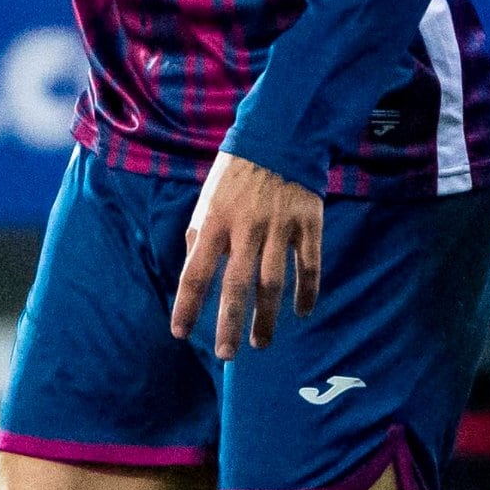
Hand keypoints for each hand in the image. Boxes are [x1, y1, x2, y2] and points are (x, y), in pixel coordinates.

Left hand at [171, 155, 324, 360]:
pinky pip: (309, 265)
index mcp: (214, 220)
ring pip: (273, 281)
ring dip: (267, 317)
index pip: (195, 271)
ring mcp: (280, 226)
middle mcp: (246, 226)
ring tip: (260, 343)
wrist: (281, 134)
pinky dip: (307, 292)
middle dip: (229, 323)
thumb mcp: (208, 198)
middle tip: (226, 354)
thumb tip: (193, 274)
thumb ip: (200, 235)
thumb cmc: (236, 173)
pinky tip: (302, 311)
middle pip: (236, 284)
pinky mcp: (308, 223)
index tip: (180, 333)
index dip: (187, 305)